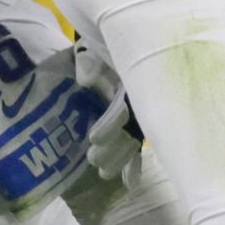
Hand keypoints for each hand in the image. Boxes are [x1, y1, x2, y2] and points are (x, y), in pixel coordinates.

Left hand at [72, 42, 139, 180]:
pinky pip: (136, 143)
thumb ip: (89, 62)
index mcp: (131, 81)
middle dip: (114, 147)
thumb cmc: (100, 44)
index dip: (111, 124)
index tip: (94, 138)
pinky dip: (134, 163)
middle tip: (94, 161)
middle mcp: (139, 99)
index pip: (124, 108)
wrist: (110, 39)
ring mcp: (138, 110)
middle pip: (131, 129)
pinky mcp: (134, 120)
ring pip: (133, 139)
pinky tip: (130, 184)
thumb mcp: (93, 47)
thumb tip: (84, 80)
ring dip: (120, 158)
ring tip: (103, 173)